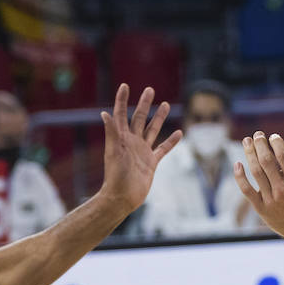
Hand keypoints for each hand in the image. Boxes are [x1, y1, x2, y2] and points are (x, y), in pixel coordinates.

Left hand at [98, 84, 179, 214]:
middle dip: (144, 104)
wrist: (122, 198)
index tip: (124, 85)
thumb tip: (104, 113)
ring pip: (152, 130)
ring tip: (165, 104)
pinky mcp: (151, 162)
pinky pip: (163, 148)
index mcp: (121, 137)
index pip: (121, 114)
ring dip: (158, 117)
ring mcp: (142, 151)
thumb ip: (111, 133)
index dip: (122, 100)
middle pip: (138, 118)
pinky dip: (171, 141)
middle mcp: (131, 142)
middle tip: (150, 89)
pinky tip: (179, 133)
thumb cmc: (116, 176)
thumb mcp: (114, 152)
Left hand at [233, 132, 283, 241]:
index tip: (273, 136)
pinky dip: (240, 177)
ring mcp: (270, 199)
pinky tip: (237, 164)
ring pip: (256, 172)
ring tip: (247, 141)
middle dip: (260, 144)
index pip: (283, 155)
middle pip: (267, 161)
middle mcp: (282, 190)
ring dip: (249, 154)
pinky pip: (247, 190)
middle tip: (257, 134)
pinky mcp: (261, 208)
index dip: (276, 142)